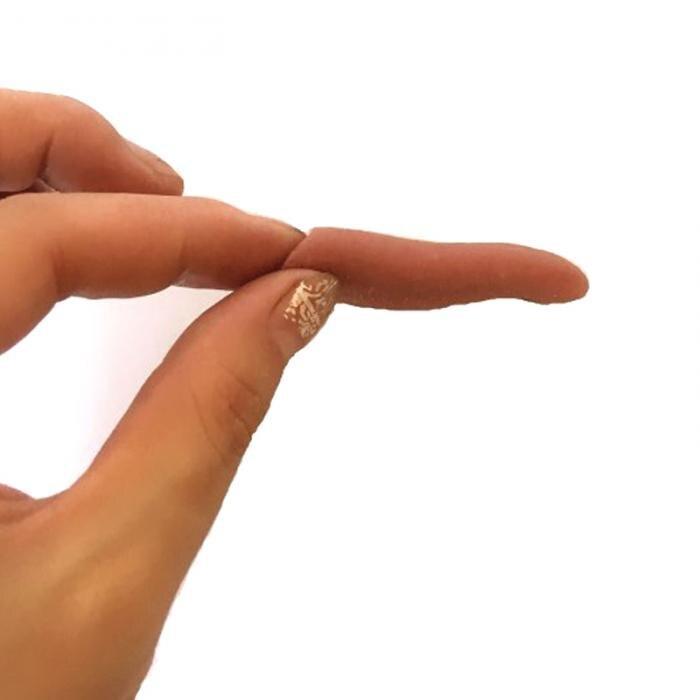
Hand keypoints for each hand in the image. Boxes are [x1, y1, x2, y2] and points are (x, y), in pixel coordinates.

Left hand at [0, 89, 335, 698]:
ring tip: (141, 213)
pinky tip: (69, 262)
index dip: (178, 235)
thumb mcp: (105, 576)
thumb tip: (287, 309)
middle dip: (77, 151)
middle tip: (186, 195)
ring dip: (40, 176)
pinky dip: (15, 232)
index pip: (34, 246)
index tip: (273, 248)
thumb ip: (206, 420)